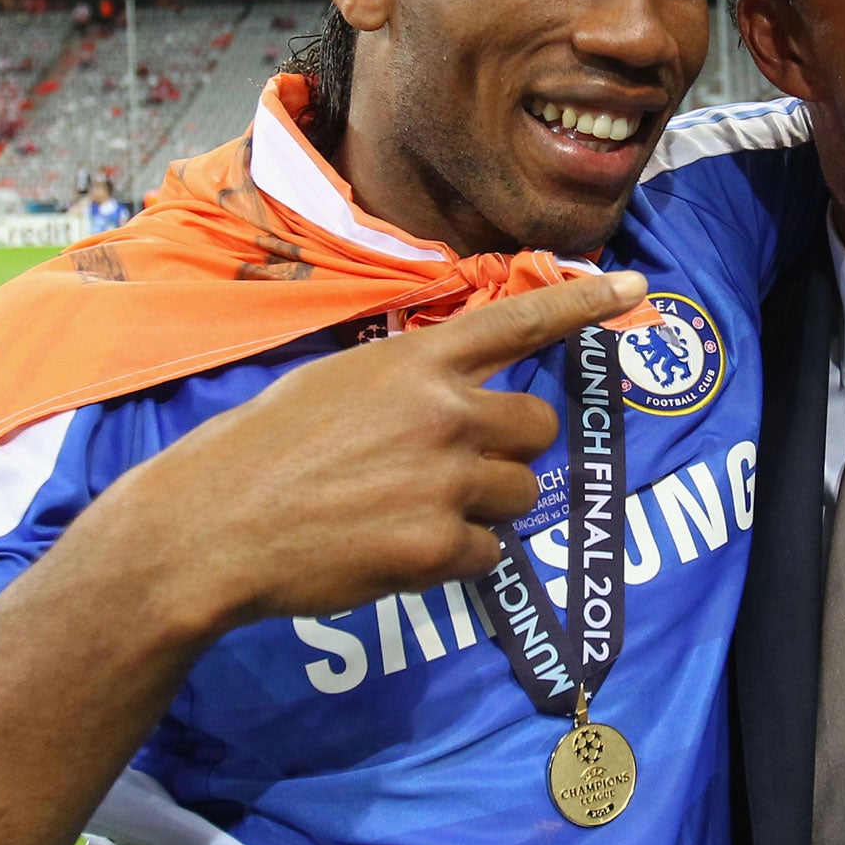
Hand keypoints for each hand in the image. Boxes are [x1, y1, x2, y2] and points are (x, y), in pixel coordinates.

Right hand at [73, 270, 647, 641]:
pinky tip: (391, 551)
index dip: (584, 302)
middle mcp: (445, 411)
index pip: (518, 320)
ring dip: (483, 509)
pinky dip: (452, 560)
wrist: (208, 528)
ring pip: (520, 495)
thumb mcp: (336, 384)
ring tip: (407, 513)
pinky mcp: (438, 545)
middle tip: (449, 471)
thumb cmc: (261, 453)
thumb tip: (461, 400)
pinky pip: (487, 553)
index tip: (637, 285)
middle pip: (538, 428)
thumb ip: (409, 385)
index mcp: (415, 361)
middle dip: (509, 451)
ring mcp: (446, 479)